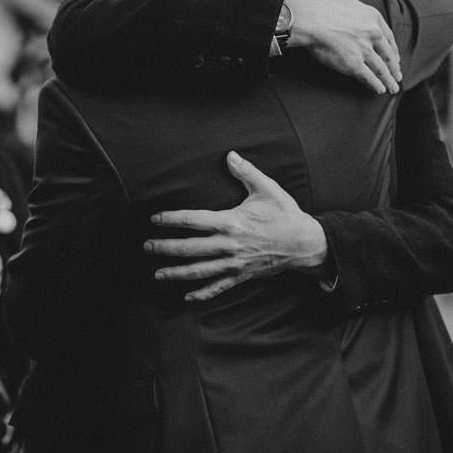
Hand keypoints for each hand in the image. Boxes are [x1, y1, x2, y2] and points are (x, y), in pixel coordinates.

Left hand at [146, 152, 328, 301]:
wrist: (305, 243)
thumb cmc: (285, 214)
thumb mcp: (267, 188)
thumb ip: (246, 172)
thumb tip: (230, 155)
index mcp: (231, 222)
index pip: (193, 220)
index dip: (171, 219)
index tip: (155, 219)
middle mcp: (229, 245)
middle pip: (190, 248)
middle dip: (166, 248)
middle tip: (147, 246)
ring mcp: (235, 263)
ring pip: (200, 271)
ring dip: (177, 273)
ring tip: (158, 274)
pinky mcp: (242, 275)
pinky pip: (219, 287)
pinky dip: (203, 293)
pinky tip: (188, 297)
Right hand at [283, 0, 400, 93]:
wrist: (307, 19)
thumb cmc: (320, 3)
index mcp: (372, 17)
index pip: (387, 36)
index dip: (392, 48)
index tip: (394, 55)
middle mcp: (372, 34)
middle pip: (387, 54)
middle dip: (394, 66)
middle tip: (397, 75)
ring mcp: (364, 50)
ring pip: (381, 68)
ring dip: (388, 79)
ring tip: (392, 87)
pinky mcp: (353, 64)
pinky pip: (368, 77)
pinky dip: (375, 85)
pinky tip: (379, 90)